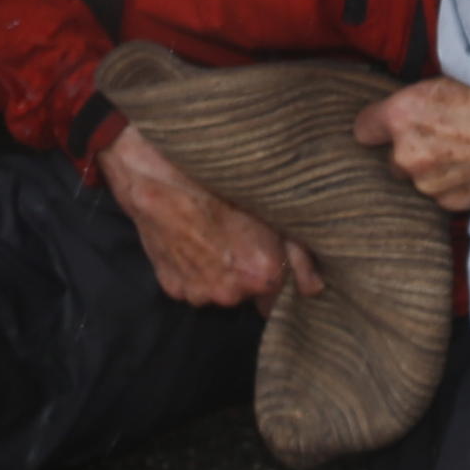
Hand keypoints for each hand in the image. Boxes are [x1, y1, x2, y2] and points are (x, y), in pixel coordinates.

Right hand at [97, 119, 299, 306]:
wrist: (155, 175)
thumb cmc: (215, 182)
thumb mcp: (265, 207)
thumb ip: (297, 253)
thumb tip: (314, 287)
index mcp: (262, 275)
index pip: (283, 293)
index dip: (280, 271)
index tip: (272, 252)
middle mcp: (230, 294)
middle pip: (251, 294)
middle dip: (250, 273)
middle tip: (240, 238)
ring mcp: (197, 294)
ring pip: (221, 290)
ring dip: (221, 273)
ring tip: (212, 236)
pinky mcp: (171, 289)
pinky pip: (193, 285)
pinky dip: (195, 270)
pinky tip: (191, 241)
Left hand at [357, 77, 469, 210]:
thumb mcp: (446, 83)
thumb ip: (415, 102)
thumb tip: (399, 111)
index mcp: (401, 116)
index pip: (362, 130)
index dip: (376, 128)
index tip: (386, 128)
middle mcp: (407, 154)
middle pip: (390, 161)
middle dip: (408, 153)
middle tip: (439, 139)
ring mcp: (428, 183)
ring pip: (418, 181)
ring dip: (432, 172)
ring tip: (464, 152)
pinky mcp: (451, 203)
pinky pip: (441, 196)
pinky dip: (453, 187)